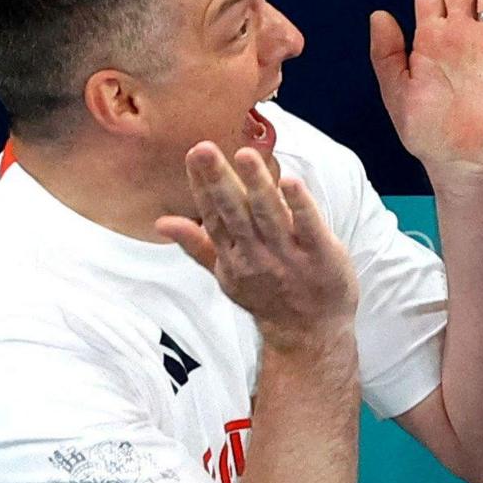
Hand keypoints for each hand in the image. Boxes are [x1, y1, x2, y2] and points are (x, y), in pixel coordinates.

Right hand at [157, 143, 357, 347]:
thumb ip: (197, 245)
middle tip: (203, 148)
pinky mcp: (321, 254)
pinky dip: (300, 205)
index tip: (193, 155)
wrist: (309, 333)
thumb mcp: (227, 274)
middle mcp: (256, 255)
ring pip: (269, 215)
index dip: (202, 186)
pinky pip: (309, 227)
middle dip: (219, 181)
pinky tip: (290, 181)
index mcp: (232, 256)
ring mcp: (289, 256)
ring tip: (244, 155)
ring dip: (256, 185)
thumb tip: (161, 222)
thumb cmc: (266, 295)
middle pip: (235, 213)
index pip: (213, 216)